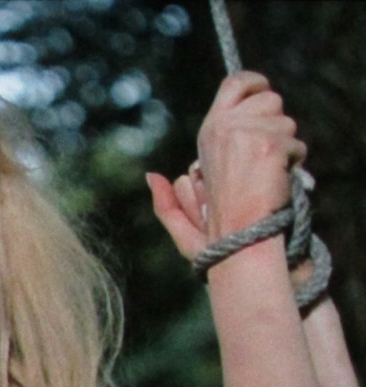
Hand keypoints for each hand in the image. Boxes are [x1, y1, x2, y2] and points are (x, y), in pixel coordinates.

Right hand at [148, 72, 305, 259]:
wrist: (240, 242)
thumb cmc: (216, 234)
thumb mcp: (185, 216)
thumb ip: (166, 198)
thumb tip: (151, 177)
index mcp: (209, 132)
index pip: (236, 83)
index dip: (255, 82)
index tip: (263, 92)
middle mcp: (225, 127)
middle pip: (270, 98)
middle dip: (275, 122)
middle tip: (265, 152)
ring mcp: (247, 134)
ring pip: (286, 121)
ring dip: (285, 146)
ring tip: (268, 174)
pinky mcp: (268, 145)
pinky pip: (295, 143)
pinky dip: (294, 162)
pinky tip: (277, 180)